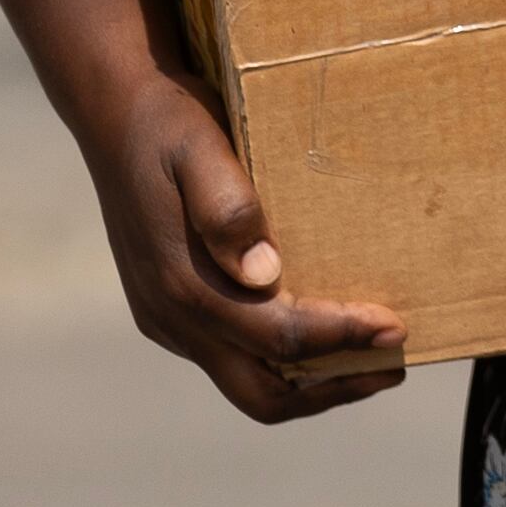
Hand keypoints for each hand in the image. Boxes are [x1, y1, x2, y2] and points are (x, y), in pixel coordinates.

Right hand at [79, 68, 404, 420]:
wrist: (111, 112)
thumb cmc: (167, 122)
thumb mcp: (198, 146)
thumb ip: (227, 209)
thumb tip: (265, 274)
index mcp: (183, 283)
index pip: (279, 338)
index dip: (342, 338)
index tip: (393, 328)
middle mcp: (172, 316)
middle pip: (263, 395)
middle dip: (333, 388)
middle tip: (392, 365)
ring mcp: (167, 320)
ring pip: (247, 384)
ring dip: (310, 384)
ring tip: (367, 360)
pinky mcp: (167, 313)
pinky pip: (231, 360)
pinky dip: (282, 362)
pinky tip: (316, 333)